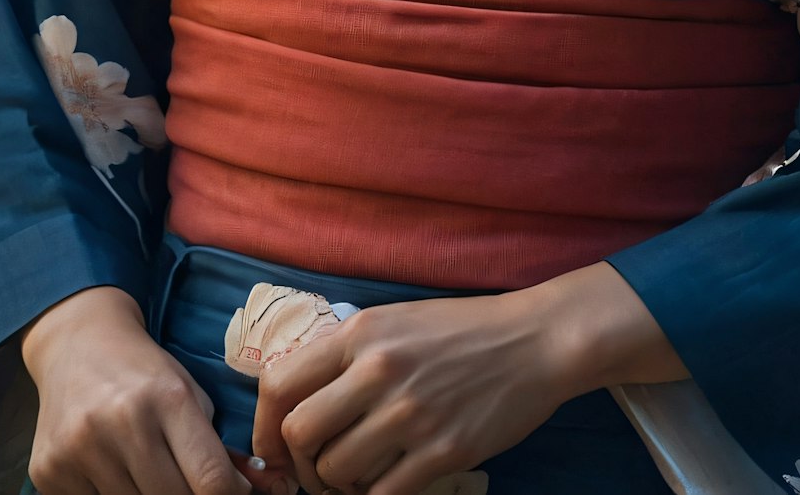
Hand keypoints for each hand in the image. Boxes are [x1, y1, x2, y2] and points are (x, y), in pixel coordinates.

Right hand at [20, 285, 254, 494]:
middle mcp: (123, 422)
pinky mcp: (49, 470)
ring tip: (147, 469)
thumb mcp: (187, 392)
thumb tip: (250, 490)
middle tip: (188, 483)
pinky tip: (109, 468)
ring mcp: (81, 448)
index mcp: (168, 397)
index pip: (210, 478)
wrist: (76, 343)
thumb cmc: (142, 371)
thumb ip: (214, 445)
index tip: (232, 494)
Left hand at [251, 261, 685, 494]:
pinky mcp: (442, 452)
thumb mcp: (395, 321)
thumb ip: (346, 356)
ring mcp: (411, 414)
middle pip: (298, 435)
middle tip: (318, 471)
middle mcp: (379, 370)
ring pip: (336, 472)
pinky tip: (390, 482)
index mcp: (361, 333)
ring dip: (339, 485)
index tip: (273, 449)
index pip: (277, 383)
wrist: (536, 341)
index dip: (263, 427)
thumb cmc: (461, 331)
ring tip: (361, 474)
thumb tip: (294, 404)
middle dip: (300, 464)